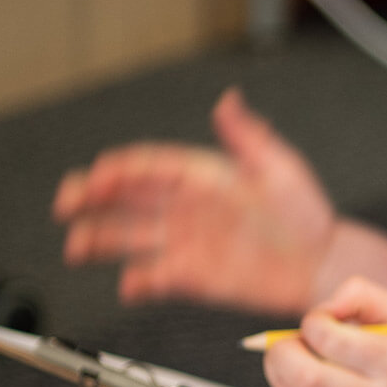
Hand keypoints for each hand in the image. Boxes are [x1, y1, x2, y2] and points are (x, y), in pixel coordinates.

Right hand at [54, 89, 337, 313]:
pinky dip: (139, 282)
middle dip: (93, 200)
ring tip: (76, 248)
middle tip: (66, 204)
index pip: (149, 168)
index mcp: (202, 177)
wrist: (321, 262)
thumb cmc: (305, 213)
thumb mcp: (278, 168)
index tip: (97, 175)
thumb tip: (229, 101)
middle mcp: (186, 208)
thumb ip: (249, 137)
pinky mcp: (192, 276)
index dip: (120, 171)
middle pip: (127, 201)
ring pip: (130, 238)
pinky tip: (129, 285)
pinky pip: (156, 278)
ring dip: (101, 241)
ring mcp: (186, 242)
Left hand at [265, 277, 386, 386]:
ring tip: (315, 358)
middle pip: (299, 375)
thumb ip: (364, 296)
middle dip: (283, 348)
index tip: (326, 319)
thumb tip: (324, 308)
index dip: (315, 321)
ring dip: (286, 366)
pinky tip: (323, 382)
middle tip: (300, 339)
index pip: (329, 339)